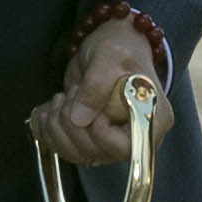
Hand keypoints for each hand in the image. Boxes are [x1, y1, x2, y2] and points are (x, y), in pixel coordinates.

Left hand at [28, 18, 172, 166]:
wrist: (108, 47)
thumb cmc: (119, 47)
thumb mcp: (108, 57)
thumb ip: (96, 85)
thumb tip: (79, 117)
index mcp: (153, 120)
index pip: (126, 148)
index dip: (100, 133)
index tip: (90, 107)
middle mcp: (135, 137)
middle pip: (98, 153)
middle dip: (73, 124)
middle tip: (69, 94)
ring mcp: (112, 140)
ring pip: (77, 154)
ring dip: (57, 127)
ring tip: (59, 98)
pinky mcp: (91, 138)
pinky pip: (65, 149)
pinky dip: (49, 131)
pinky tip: (48, 110)